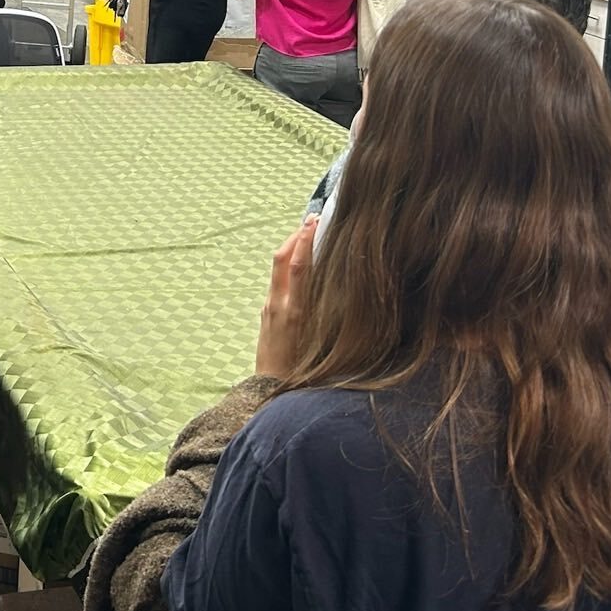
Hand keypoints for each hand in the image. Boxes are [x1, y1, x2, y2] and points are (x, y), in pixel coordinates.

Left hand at [255, 220, 315, 378]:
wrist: (271, 390)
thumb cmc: (304, 372)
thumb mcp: (321, 344)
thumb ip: (328, 316)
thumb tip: (344, 289)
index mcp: (295, 311)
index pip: (299, 266)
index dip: (305, 240)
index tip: (314, 221)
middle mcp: (279, 305)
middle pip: (282, 258)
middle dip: (295, 236)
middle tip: (311, 219)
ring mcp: (270, 307)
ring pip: (277, 268)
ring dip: (290, 247)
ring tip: (306, 233)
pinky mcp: (266, 313)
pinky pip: (276, 281)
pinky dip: (288, 265)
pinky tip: (300, 263)